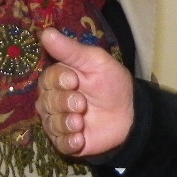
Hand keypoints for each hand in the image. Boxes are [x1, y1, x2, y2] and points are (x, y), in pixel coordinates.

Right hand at [35, 28, 134, 156]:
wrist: (131, 113)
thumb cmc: (113, 83)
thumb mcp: (95, 61)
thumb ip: (70, 49)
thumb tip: (45, 32)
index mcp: (59, 79)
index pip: (46, 80)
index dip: (58, 81)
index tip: (74, 80)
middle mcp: (54, 100)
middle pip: (45, 102)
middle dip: (64, 102)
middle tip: (82, 103)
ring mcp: (59, 122)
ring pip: (50, 123)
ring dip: (66, 122)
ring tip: (82, 121)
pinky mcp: (67, 142)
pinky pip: (59, 144)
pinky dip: (68, 142)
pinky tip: (80, 138)